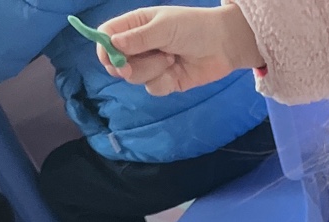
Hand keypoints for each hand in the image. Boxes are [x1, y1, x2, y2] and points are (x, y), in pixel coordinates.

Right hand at [99, 4, 263, 96]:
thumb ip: (138, 38)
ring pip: (135, 77)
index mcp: (135, 26)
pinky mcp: (166, 81)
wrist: (224, 44)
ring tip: (170, 57)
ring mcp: (153, 65)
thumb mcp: (164, 27)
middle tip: (129, 66)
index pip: (107, 36)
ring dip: (151, 70)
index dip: (104, 48)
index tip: (109, 58)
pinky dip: (163, 81)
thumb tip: (112, 44)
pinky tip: (176, 69)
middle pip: (117, 62)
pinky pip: (153, 88)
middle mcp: (140, 46)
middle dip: (125, 66)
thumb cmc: (194, 27)